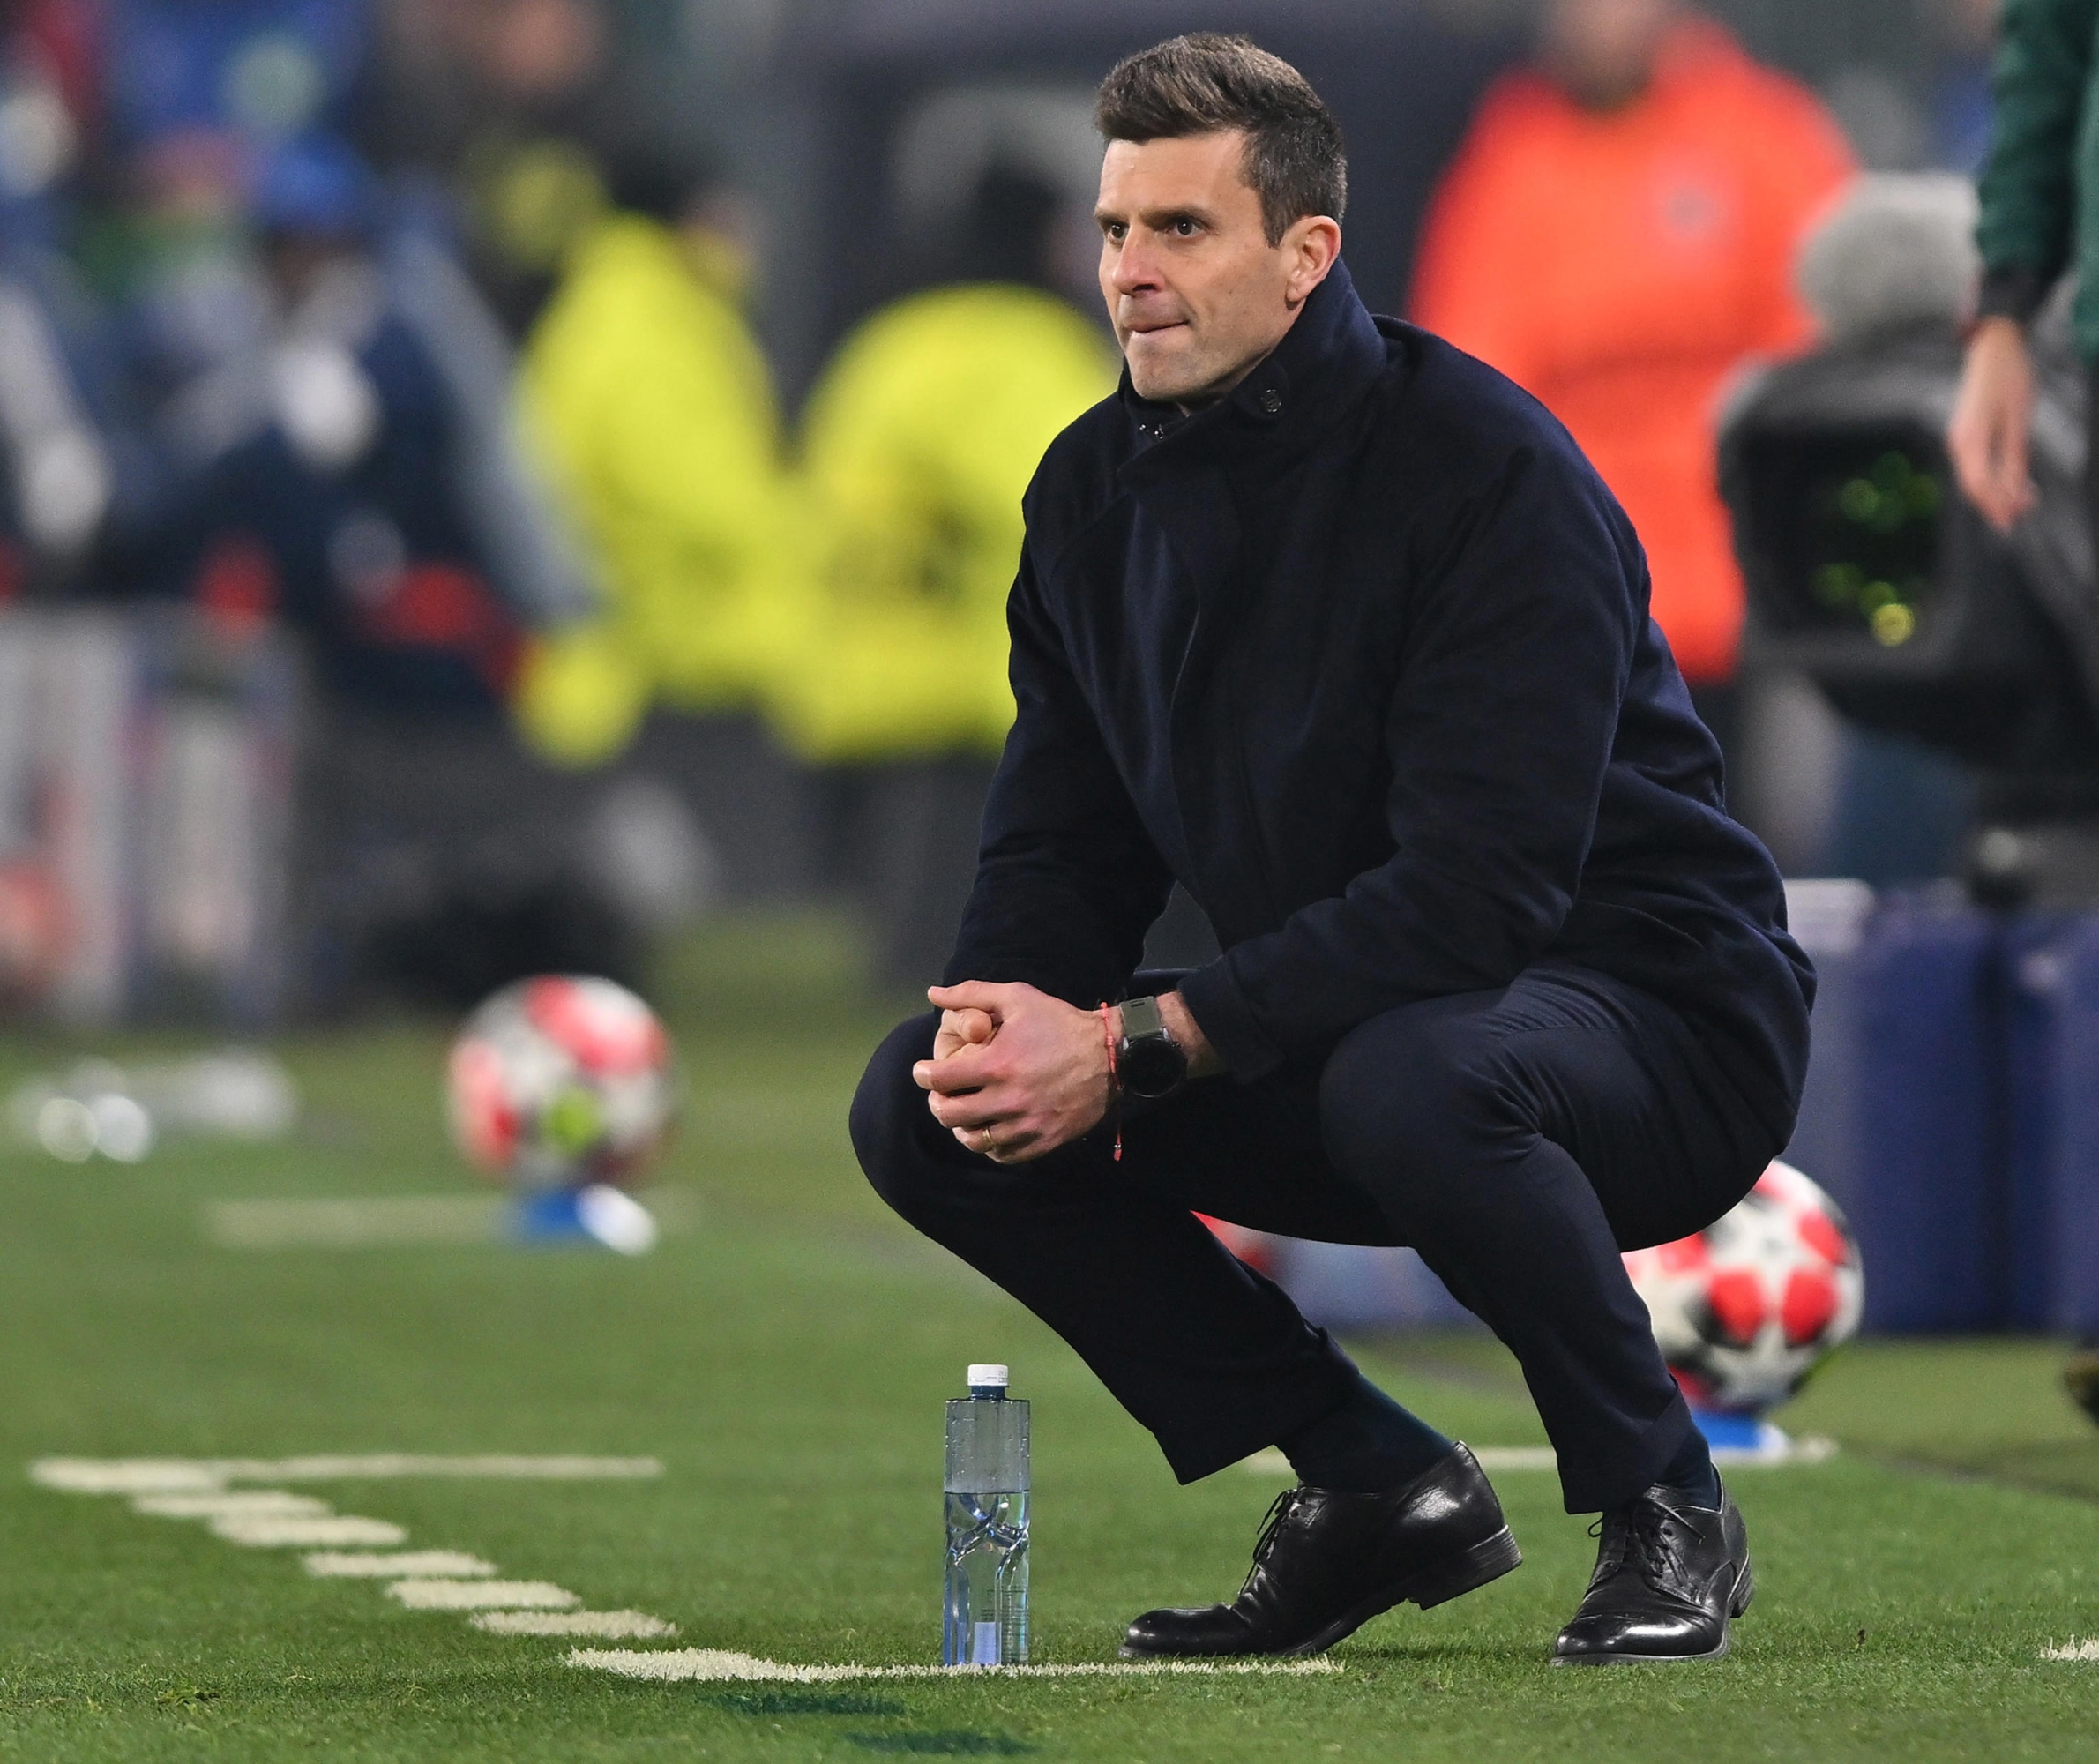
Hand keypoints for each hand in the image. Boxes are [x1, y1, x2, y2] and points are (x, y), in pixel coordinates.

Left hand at [912, 981, 1112, 1162]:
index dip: (923, 1075)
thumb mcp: (1017, 997)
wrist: (1110, 1055)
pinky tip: (990, 1128)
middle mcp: (1008, 1099)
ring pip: (974, 1141)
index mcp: (997, 1064)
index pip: (939, 1080)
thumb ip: (971, 994)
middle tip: (941, 1094)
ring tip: (963, 1114)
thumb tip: (933, 994)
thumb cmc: (1060, 1023)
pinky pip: (1002, 1154)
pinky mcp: (1043, 1141)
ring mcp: (1026, 1124)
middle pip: (950, 1116)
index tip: (924, 1071)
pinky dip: (989, 1144)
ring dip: (961, 1127)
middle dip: (938, 1103)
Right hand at [1947, 316, 2037, 530]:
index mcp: (1970, 439)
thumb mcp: (2020, 420)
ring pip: (1974, 477)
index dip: (1995, 506)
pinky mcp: (1965, 434)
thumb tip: (2017, 493)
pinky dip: (1992, 477)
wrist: (1993, 346)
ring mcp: (1959, 439)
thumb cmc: (2010, 377)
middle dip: (1996, 503)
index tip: (2011, 523)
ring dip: (1996, 492)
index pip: (1979, 484)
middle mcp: (1958, 442)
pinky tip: (2011, 479)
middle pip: (1973, 485)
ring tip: (2023, 498)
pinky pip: (1975, 464)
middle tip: (2022, 515)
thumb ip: (2016, 459)